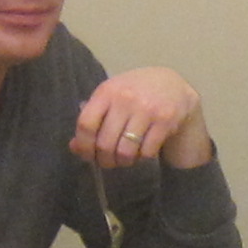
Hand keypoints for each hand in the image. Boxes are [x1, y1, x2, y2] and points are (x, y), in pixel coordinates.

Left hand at [71, 66, 211, 171]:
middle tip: (108, 162)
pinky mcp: (165, 121)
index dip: (84, 146)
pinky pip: (146, 152)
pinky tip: (142, 151)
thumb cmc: (135, 93)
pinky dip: (142, 158)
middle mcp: (125, 99)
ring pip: (126, 152)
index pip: (86, 124)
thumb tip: (75, 148)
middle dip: (105, 160)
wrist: (172, 85)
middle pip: (105, 143)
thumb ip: (92, 120)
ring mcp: (147, 110)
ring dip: (123, 162)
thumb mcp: (111, 99)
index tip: (87, 155)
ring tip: (125, 158)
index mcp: (107, 92)